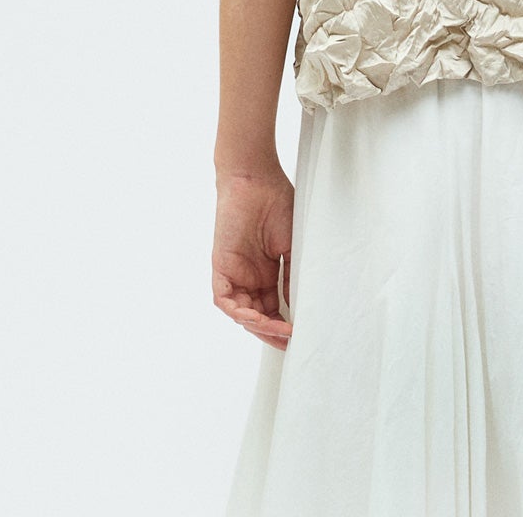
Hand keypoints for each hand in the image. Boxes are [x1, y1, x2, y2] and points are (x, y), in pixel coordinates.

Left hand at [212, 163, 294, 350]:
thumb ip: (291, 275)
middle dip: (272, 332)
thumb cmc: (276, 203)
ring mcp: (234, 274)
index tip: (302, 335)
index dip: (285, 324)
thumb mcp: (291, 245)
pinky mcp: (220, 268)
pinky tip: (256, 318)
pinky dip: (238, 312)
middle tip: (291, 343)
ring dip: (259, 326)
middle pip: (258, 316)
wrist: (255, 179)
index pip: (273, 308)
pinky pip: (224, 300)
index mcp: (266, 273)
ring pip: (241, 313)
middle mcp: (249, 278)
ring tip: (281, 331)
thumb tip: (297, 305)